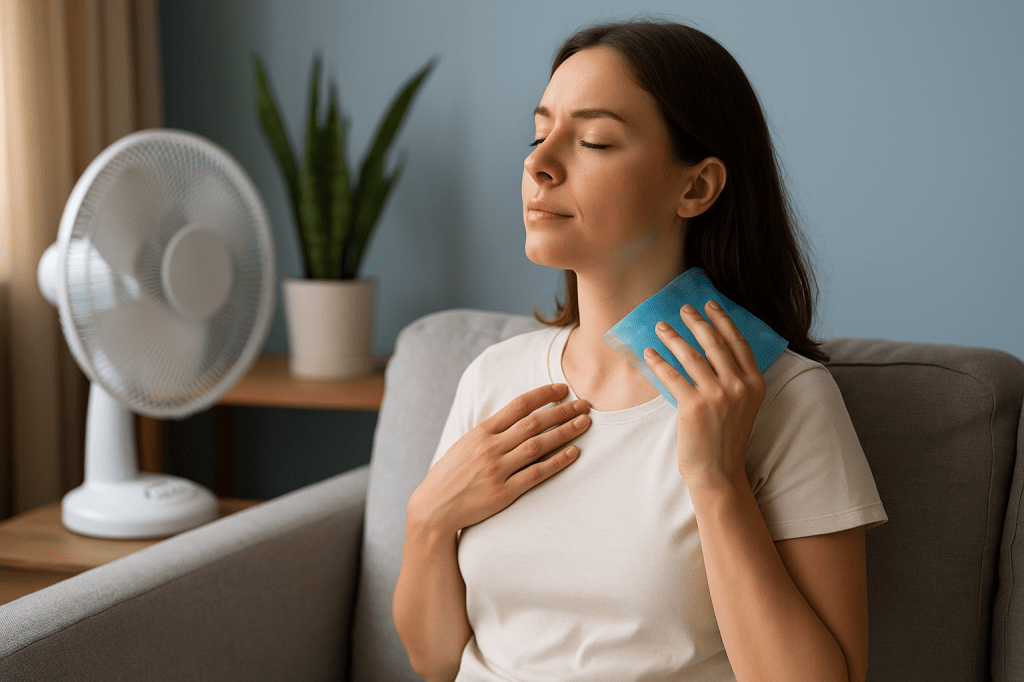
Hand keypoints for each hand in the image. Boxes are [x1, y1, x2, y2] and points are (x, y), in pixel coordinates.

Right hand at [408, 383, 591, 534]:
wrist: (434, 508)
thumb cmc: (451, 474)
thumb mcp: (466, 444)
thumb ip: (490, 432)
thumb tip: (517, 417)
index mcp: (481, 432)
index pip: (518, 405)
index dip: (544, 394)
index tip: (563, 388)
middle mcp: (490, 448)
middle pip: (534, 423)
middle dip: (563, 411)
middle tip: (585, 405)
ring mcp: (497, 470)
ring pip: (538, 445)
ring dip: (565, 432)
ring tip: (584, 424)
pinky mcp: (503, 493)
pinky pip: (536, 474)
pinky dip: (556, 462)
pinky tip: (573, 453)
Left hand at [643, 301, 766, 487]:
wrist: (719, 472)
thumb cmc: (725, 438)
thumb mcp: (742, 405)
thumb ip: (734, 379)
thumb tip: (710, 349)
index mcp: (755, 384)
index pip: (738, 342)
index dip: (723, 320)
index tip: (710, 304)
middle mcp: (740, 386)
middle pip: (715, 343)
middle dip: (697, 321)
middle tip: (683, 308)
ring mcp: (718, 396)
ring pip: (692, 355)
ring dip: (673, 337)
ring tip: (661, 326)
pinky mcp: (694, 406)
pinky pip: (672, 375)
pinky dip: (658, 361)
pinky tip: (649, 352)